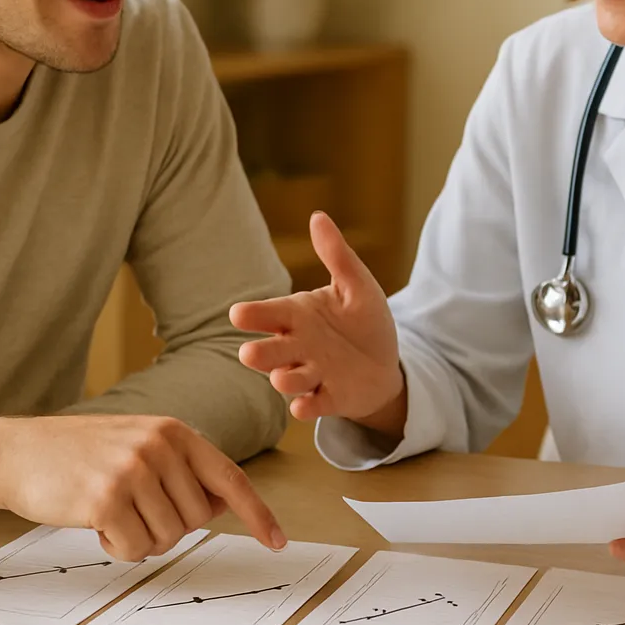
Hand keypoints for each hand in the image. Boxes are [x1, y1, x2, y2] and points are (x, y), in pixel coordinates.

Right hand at [0, 414, 285, 562]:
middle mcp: (159, 446)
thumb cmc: (79, 453)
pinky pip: (135, 549)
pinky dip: (118, 547)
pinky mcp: (106, 498)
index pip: (230, 478)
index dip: (258, 512)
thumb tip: (220, 506)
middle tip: (132, 509)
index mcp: (174, 431)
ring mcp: (133, 470)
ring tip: (111, 511)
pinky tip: (95, 522)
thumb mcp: (139, 445)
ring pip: (167, 539)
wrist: (18, 451)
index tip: (277, 540)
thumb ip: (180, 469)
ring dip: (140, 538)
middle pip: (196, 519)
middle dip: (168, 527)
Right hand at [231, 211, 404, 430]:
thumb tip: (318, 216)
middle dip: (260, 352)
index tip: (238, 314)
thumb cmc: (364, 322)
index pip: (269, 313)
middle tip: (249, 352)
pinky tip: (303, 407)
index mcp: (297, 315)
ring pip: (288, 378)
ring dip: (284, 379)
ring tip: (281, 377)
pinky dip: (307, 407)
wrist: (385, 364)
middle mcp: (298, 346)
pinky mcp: (328, 398)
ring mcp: (311, 374)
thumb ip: (336, 255)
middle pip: (270, 350)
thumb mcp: (356, 285)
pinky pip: (313, 404)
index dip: (254, 315)